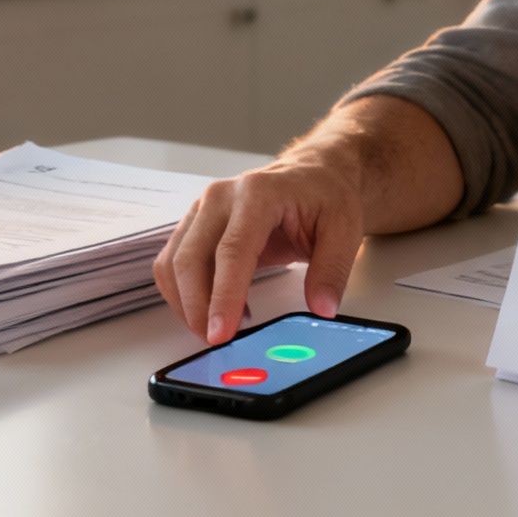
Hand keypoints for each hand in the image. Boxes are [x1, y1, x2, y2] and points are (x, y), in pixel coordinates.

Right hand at [153, 147, 364, 344]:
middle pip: (191, 259)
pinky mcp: (194, 224)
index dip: (223, 295)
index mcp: (259, 193)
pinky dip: (184, 293)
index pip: (232, 250)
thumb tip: (322, 308)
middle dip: (197, 308)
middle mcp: (221, 197)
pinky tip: (216, 308)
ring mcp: (202, 208)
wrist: (313, 174)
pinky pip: (172, 264)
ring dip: (187, 304)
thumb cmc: (326, 196)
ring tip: (221, 327)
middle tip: (217, 342)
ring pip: (173, 264)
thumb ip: (332, 270)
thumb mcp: (345, 229)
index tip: (220, 333)